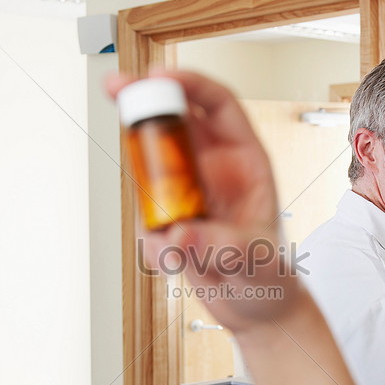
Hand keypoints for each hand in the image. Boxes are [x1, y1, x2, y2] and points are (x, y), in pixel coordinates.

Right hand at [106, 70, 306, 333]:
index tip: (156, 76)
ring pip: (151, 163)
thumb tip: (180, 232)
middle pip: (174, 117)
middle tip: (115, 89)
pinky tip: (176, 262)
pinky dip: (151, 239)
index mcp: (245, 159)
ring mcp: (188, 188)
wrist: (256, 308)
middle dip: (143, 99)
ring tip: (169, 243)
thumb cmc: (269, 277)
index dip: (187, 83)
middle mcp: (213, 167)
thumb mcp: (253, 261)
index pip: (216, 105)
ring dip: (145, 191)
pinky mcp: (168, 213)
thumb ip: (220, 246)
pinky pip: (145, 211)